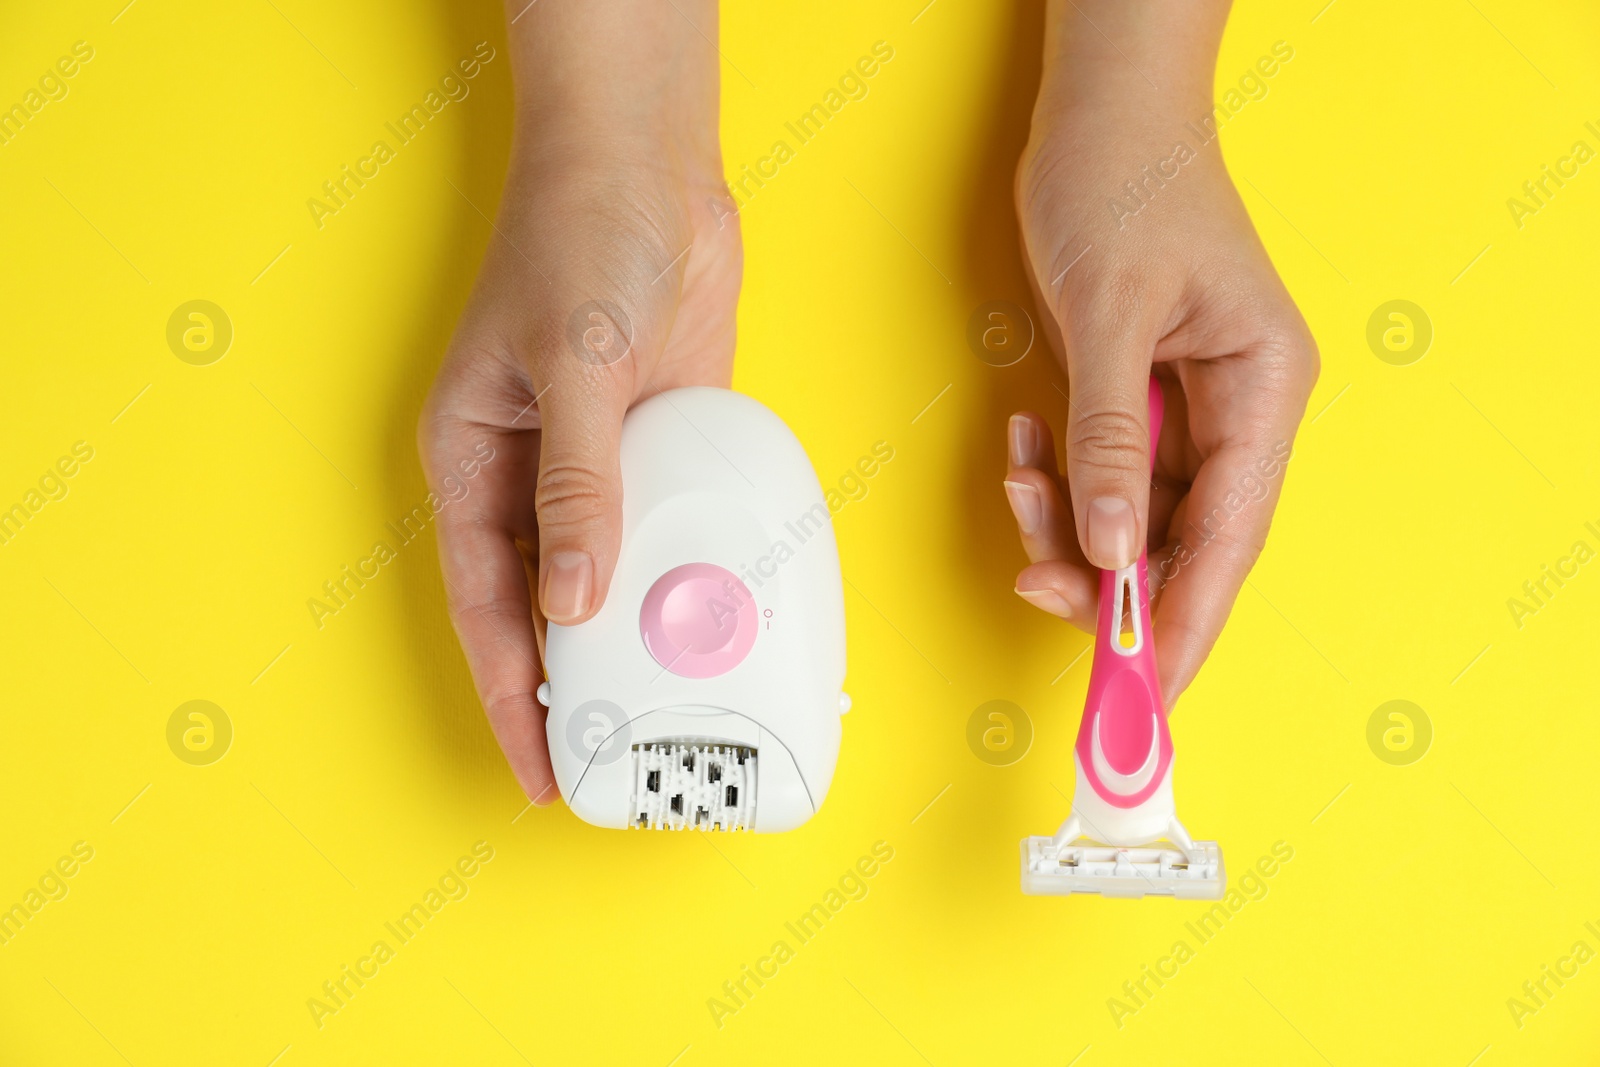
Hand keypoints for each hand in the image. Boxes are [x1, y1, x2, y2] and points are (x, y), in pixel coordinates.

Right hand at [418, 0, 738, 802]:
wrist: (650, 166)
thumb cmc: (578, 237)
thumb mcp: (572, 365)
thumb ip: (576, 486)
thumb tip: (572, 600)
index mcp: (473, 460)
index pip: (486, 603)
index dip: (513, 692)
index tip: (541, 766)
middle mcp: (530, 474)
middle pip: (546, 606)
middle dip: (576, 686)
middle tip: (616, 761)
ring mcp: (597, 463)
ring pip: (611, 577)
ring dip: (638, 636)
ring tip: (674, 707)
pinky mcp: (658, 445)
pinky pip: (670, 527)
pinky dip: (688, 573)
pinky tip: (714, 616)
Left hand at [1004, 0, 1317, 703]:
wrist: (1097, 111)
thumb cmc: (1123, 183)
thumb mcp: (1110, 315)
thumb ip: (1111, 441)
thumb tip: (1113, 551)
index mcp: (1263, 388)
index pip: (1231, 536)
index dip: (1187, 619)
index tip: (1145, 688)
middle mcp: (1237, 407)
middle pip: (1180, 538)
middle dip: (1105, 572)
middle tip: (1037, 582)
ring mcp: (1187, 406)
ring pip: (1132, 514)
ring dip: (1066, 520)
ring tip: (1017, 480)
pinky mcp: (1139, 397)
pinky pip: (1101, 472)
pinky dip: (1056, 477)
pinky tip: (1021, 444)